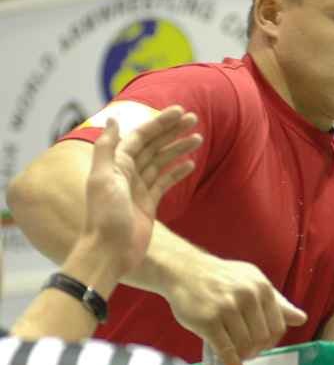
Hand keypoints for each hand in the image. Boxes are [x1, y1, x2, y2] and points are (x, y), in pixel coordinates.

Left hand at [82, 106, 200, 276]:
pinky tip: (191, 163)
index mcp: (117, 163)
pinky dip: (177, 171)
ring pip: (162, 161)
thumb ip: (107, 148)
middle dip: (173, 131)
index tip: (180, 112)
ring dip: (178, 148)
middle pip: (154, 145)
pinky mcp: (149, 203)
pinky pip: (165, 181)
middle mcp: (127, 172)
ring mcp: (139, 188)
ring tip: (198, 138)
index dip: (160, 122)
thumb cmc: (104, 217)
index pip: (142, 136)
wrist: (109, 252)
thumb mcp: (103, 179)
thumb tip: (114, 119)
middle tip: (194, 119)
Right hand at [165, 256, 306, 364]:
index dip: (272, 340)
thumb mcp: (253, 282)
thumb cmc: (222, 278)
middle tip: (248, 351)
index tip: (263, 344)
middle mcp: (247, 297)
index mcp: (262, 288)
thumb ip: (277, 302)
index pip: (278, 326)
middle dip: (257, 349)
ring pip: (245, 345)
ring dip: (244, 356)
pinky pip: (226, 350)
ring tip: (238, 354)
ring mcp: (227, 309)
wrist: (185, 270)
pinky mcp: (208, 321)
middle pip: (263, 338)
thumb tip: (302, 319)